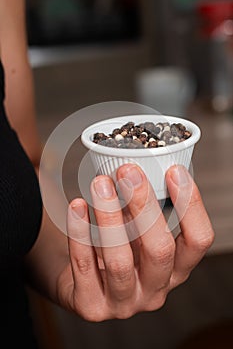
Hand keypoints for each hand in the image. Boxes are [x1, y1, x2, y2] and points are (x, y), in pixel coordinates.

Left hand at [58, 164, 213, 320]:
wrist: (84, 286)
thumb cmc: (119, 253)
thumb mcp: (139, 235)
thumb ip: (143, 211)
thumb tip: (137, 171)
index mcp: (176, 270)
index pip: (198, 240)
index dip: (191, 205)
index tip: (174, 171)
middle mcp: (155, 289)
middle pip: (160, 250)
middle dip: (144, 205)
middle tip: (128, 172)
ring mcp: (124, 303)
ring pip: (119, 261)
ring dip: (109, 216)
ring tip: (100, 184)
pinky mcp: (92, 306)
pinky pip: (84, 267)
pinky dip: (80, 232)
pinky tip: (77, 206)